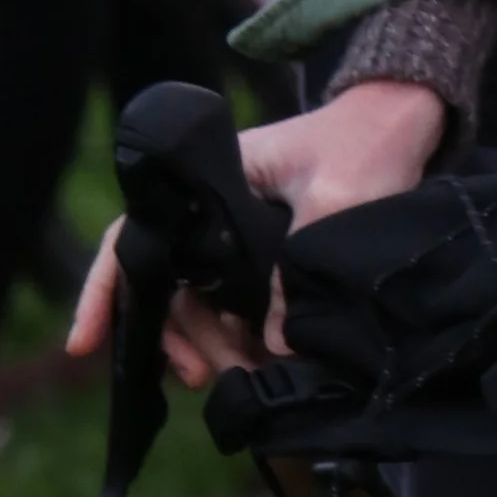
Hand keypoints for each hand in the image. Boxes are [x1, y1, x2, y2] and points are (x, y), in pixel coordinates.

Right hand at [66, 79, 448, 388]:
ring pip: (205, 302)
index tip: (85, 345)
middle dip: (175, 338)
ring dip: (214, 346)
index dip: (106, 290)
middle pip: (170, 284)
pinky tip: (264, 365)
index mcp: (213, 181)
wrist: (412, 117)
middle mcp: (217, 208)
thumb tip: (274, 345)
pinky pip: (242, 304)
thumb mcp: (338, 198)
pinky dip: (245, 338)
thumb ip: (301, 270)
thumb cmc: (370, 141)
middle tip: (200, 378)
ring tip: (240, 378)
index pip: (135, 235)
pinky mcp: (275, 253)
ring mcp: (244, 232)